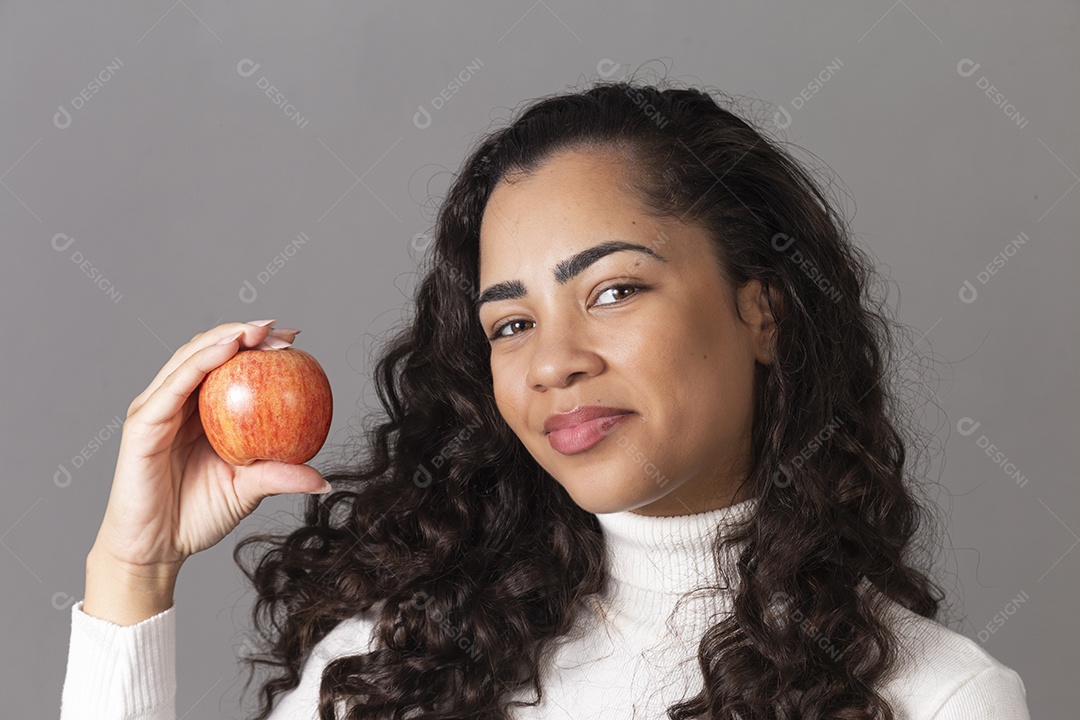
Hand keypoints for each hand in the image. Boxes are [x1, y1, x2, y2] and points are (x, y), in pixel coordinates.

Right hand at [89, 321, 329, 574]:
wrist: (156, 549)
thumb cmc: (199, 515)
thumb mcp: (250, 490)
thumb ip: (282, 477)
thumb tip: (325, 480)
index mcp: (201, 411)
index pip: (229, 365)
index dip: (258, 346)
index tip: (294, 340)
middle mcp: (177, 402)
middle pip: (210, 350)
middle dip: (245, 332)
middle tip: (281, 331)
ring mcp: (157, 408)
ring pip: (190, 357)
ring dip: (225, 337)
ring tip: (256, 330)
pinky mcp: (142, 423)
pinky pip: (174, 385)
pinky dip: (201, 361)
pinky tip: (227, 349)